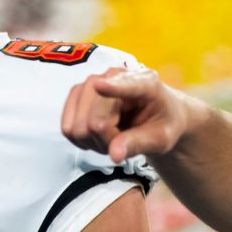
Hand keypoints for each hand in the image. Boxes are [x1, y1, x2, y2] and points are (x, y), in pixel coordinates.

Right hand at [61, 66, 195, 162]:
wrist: (157, 114)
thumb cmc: (163, 123)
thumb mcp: (161, 138)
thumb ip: (139, 144)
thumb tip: (114, 154)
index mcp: (145, 83)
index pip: (127, 86)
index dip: (113, 88)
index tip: (100, 86)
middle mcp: (113, 76)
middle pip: (94, 122)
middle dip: (107, 141)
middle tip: (126, 142)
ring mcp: (90, 83)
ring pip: (77, 127)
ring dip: (95, 142)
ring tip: (116, 137)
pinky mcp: (76, 94)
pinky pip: (68, 128)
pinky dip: (83, 139)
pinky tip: (101, 134)